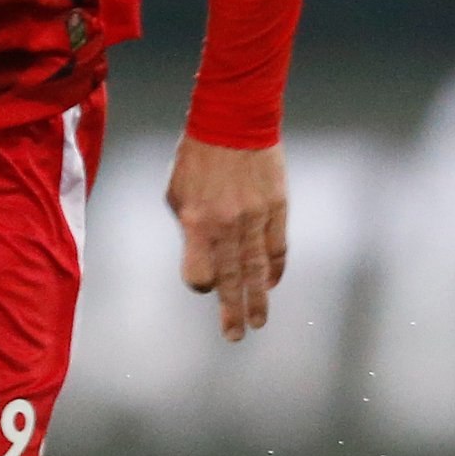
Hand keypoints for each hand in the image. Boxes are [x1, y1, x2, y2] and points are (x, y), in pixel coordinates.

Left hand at [168, 136, 287, 341]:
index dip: (199, 284)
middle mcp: (228, 225)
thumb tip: (199, 254)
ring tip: (258, 322)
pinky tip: (271, 284)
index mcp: (198, 223)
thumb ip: (188, 228)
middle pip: (231, 280)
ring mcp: (256, 218)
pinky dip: (274, 269)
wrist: (233, 119)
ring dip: (258, 299)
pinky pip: (277, 248)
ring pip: (258, 270)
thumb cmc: (196, 157)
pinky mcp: (277, 207)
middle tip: (236, 336)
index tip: (202, 284)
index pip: (200, 274)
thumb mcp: (176, 192)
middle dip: (232, 311)